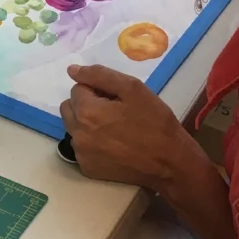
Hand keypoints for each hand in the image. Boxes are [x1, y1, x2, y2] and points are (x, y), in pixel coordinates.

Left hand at [60, 64, 203, 191]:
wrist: (169, 162)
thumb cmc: (154, 121)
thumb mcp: (132, 88)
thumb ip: (99, 75)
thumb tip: (72, 70)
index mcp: (87, 112)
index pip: (78, 88)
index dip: (97, 90)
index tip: (117, 99)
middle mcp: (78, 134)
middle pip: (70, 108)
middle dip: (86, 104)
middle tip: (113, 111)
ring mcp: (81, 154)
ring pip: (74, 127)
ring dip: (87, 123)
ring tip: (114, 128)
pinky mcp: (87, 169)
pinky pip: (81, 147)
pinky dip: (92, 142)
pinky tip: (113, 144)